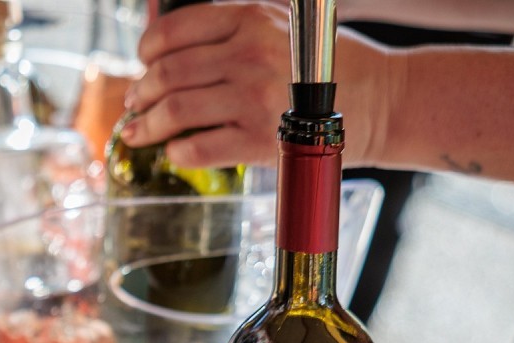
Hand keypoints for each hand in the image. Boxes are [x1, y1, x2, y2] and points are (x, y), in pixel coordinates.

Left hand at [119, 1, 393, 168]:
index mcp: (250, 18)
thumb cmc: (323, 68)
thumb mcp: (279, 27)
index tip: (141, 66)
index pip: (173, 31)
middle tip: (133, 106)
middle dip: (140, 93)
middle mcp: (249, 53)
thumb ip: (231, 31)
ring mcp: (254, 97)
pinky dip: (176, 153)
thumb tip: (169, 56)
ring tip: (137, 134)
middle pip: (167, 74)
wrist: (380, 100)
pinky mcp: (260, 139)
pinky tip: (175, 153)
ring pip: (174, 110)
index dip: (146, 53)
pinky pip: (198, 148)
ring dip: (146, 127)